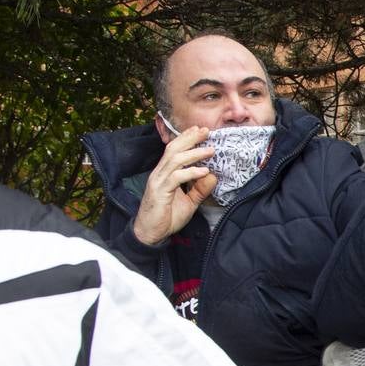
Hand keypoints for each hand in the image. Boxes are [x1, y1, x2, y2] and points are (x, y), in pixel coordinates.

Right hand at [132, 126, 216, 244]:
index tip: (200, 131)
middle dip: (190, 138)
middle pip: (173, 149)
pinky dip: (190, 172)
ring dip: (194, 153)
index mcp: (165, 173)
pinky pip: (176, 177)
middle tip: (206, 131)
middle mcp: (159, 173)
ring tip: (210, 150)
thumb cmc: (167, 217)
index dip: (186, 139)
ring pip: (175, 160)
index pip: (174, 150)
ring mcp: (158, 181)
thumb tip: (213, 176)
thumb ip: (199, 190)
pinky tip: (203, 171)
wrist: (151, 234)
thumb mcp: (189, 202)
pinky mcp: (159, 191)